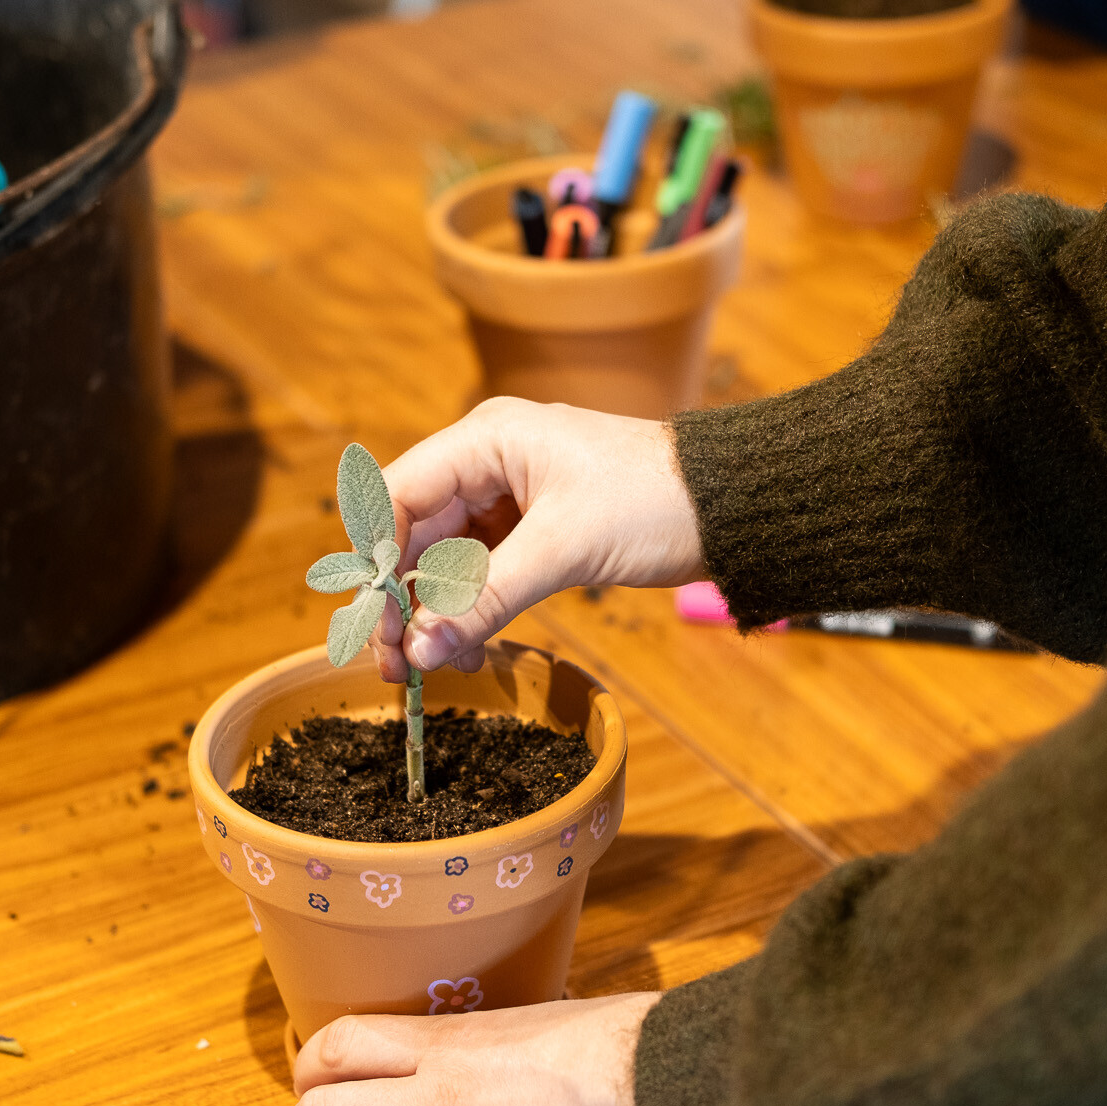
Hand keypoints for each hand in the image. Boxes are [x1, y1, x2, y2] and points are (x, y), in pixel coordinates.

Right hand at [369, 399, 705, 679]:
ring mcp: (510, 492)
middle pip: (415, 531)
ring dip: (436, 610)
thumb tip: (422, 648)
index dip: (377, 561)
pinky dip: (470, 606)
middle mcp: (488, 459)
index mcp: (486, 440)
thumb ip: (486, 598)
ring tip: (435, 666)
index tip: (380, 624)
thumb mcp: (564, 551)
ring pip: (446, 555)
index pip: (399, 496)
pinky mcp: (534, 525)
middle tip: (398, 663)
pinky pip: (481, 567)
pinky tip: (466, 646)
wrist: (730, 506)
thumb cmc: (654, 502)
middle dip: (404, 598)